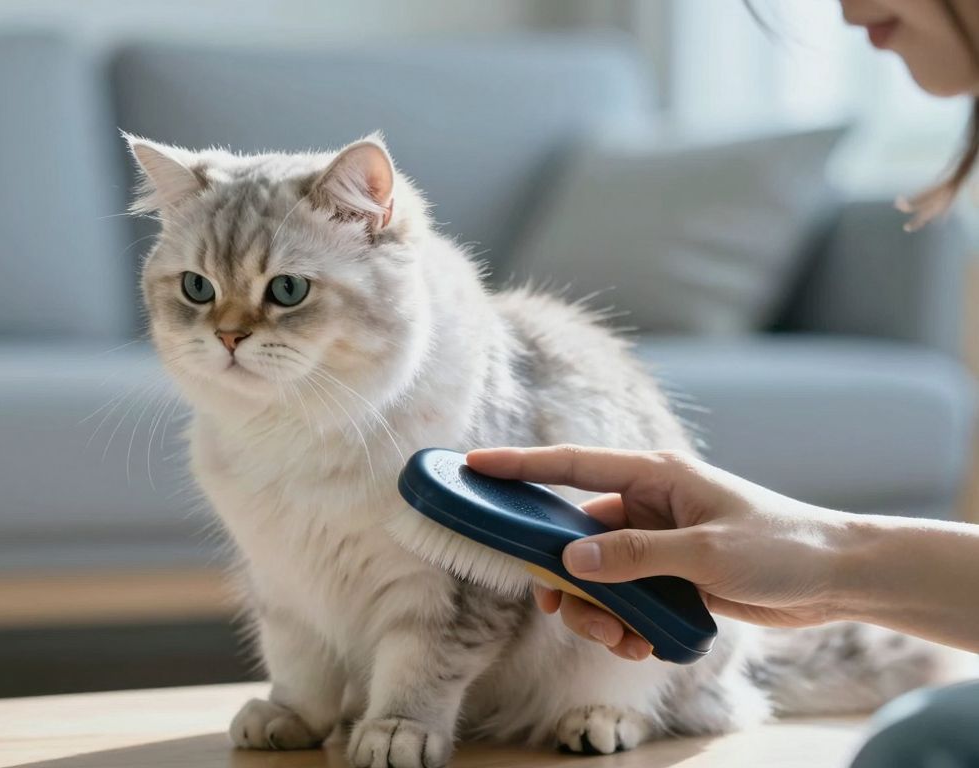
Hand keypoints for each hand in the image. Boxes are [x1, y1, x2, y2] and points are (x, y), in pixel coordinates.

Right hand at [465, 446, 854, 660]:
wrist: (837, 579)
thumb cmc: (782, 546)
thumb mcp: (707, 551)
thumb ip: (636, 555)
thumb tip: (571, 562)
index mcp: (654, 477)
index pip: (571, 466)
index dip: (519, 467)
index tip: (472, 467)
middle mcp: (647, 506)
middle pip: (573, 537)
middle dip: (565, 580)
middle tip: (568, 611)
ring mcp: (655, 543)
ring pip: (595, 577)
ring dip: (598, 612)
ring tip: (623, 638)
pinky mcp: (668, 577)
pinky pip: (624, 600)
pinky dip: (625, 624)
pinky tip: (647, 644)